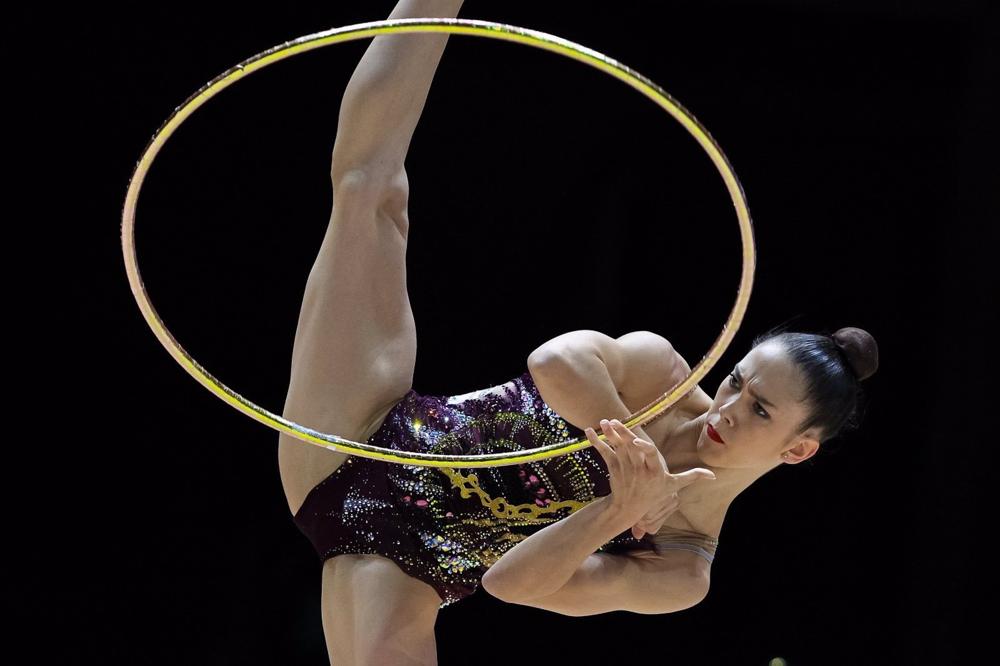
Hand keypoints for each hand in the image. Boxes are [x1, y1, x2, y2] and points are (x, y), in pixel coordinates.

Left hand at [585, 419, 715, 539]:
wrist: (628, 509)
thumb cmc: (654, 494)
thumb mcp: (673, 487)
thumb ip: (691, 477)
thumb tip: (713, 476)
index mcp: (654, 471)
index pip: (651, 456)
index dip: (644, 448)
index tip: (636, 442)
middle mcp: (638, 469)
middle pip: (630, 449)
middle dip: (622, 435)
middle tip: (614, 421)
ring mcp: (624, 468)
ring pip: (616, 449)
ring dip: (609, 435)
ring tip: (604, 422)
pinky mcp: (612, 468)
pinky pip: (603, 453)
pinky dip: (595, 442)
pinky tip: (588, 431)